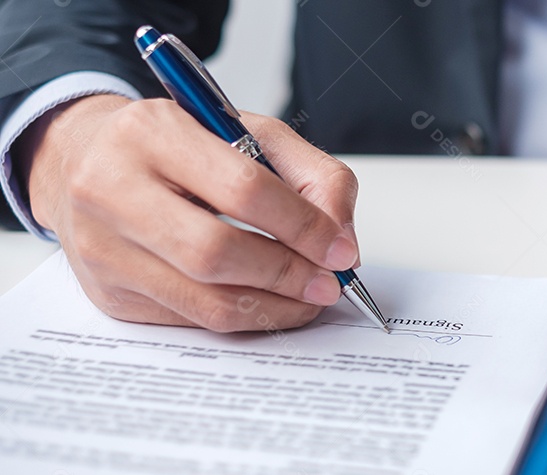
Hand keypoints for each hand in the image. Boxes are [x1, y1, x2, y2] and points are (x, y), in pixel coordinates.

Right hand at [17, 95, 360, 331]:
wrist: (89, 163)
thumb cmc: (180, 148)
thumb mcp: (253, 135)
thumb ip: (314, 177)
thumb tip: (342, 241)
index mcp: (151, 132)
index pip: (243, 189)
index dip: (303, 227)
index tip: (340, 251)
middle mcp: (111, 188)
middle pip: (216, 252)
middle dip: (287, 275)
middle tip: (328, 284)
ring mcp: (102, 247)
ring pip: (204, 299)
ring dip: (272, 306)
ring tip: (307, 298)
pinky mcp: (107, 293)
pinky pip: (190, 319)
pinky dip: (242, 317)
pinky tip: (268, 302)